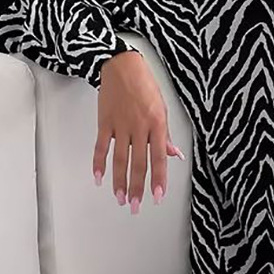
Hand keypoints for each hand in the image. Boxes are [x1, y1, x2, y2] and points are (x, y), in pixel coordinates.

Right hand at [92, 51, 184, 213]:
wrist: (121, 66)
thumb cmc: (145, 86)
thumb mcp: (163, 108)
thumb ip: (166, 135)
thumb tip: (174, 155)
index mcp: (157, 124)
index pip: (159, 158)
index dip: (158, 179)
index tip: (157, 196)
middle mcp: (139, 127)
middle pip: (138, 163)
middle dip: (137, 188)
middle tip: (135, 206)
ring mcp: (121, 125)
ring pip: (120, 159)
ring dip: (119, 181)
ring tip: (120, 198)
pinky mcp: (105, 122)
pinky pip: (101, 146)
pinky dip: (99, 163)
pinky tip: (100, 178)